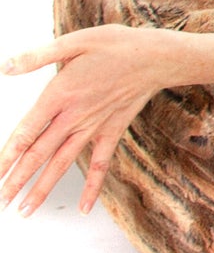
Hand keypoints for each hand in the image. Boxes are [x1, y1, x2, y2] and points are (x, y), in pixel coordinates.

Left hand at [1, 24, 185, 217]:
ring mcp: (94, 127)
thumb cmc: (117, 45)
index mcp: (60, 95)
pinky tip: (84, 207)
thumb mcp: (75, 41)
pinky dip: (92, 187)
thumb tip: (5, 66)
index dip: (7, 156)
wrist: (158, 57)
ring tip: (24, 210)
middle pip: (39, 155)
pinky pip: (100, 164)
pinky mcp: (112, 131)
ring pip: (62, 164)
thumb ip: (39, 55)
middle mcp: (74, 117)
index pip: (26, 132)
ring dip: (42, 189)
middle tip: (0, 202)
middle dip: (16, 181)